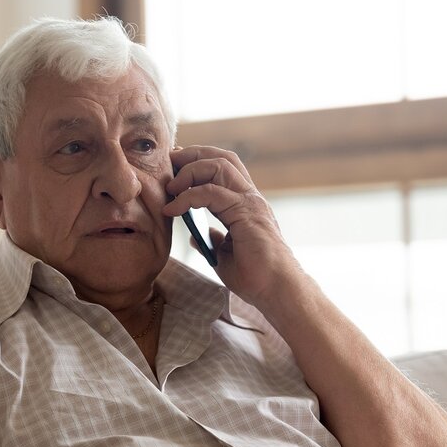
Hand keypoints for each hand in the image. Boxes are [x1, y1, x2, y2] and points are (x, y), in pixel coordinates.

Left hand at [164, 145, 301, 308]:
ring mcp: (250, 203)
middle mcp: (250, 198)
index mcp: (246, 204)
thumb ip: (213, 240)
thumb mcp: (225, 256)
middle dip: (193, 154)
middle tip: (169, 162)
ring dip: (190, 171)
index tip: (174, 169)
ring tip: (171, 187)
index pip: (224, 169)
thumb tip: (195, 236)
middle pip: (222, 158)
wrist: (277, 291)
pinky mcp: (245, 213)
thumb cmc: (256, 277)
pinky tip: (173, 209)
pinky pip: (210, 193)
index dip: (198, 162)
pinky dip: (187, 197)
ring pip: (219, 166)